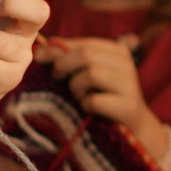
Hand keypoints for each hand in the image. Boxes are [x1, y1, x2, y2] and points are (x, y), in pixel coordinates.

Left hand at [46, 34, 166, 165]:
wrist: (131, 127)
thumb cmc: (101, 96)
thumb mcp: (86, 72)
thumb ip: (66, 58)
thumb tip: (39, 49)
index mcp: (116, 51)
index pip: (82, 43)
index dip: (57, 50)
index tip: (40, 59)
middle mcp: (126, 63)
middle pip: (86, 55)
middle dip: (63, 67)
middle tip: (57, 79)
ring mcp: (129, 84)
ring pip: (91, 74)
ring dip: (76, 87)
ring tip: (77, 96)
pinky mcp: (128, 106)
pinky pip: (95, 100)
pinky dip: (85, 105)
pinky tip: (87, 108)